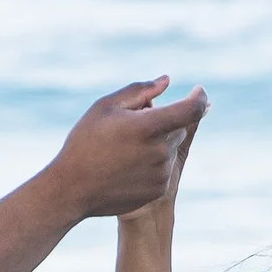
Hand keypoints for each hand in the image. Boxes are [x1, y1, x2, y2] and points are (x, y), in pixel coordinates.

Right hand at [48, 78, 207, 221]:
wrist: (72, 189)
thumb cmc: (85, 143)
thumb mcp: (106, 107)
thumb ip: (140, 91)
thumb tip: (166, 81)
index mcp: (149, 127)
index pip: (191, 109)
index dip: (199, 97)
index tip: (198, 91)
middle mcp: (160, 152)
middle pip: (178, 127)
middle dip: (162, 121)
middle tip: (132, 125)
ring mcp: (161, 174)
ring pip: (171, 148)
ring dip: (156, 143)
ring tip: (124, 149)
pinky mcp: (158, 190)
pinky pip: (164, 168)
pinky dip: (152, 162)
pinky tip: (126, 166)